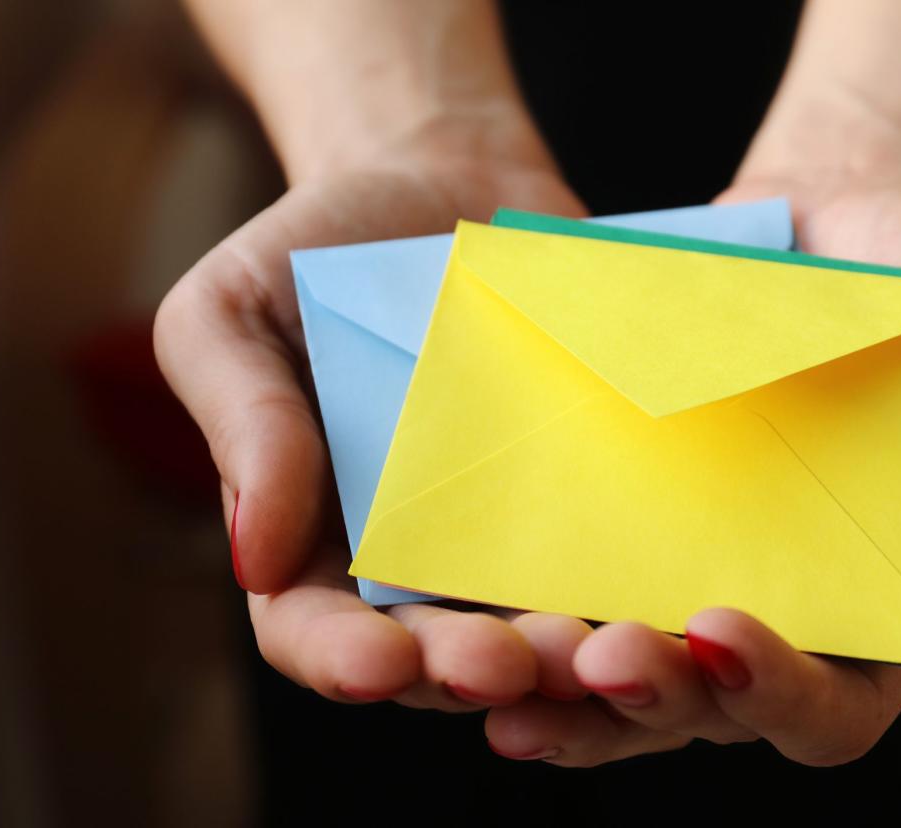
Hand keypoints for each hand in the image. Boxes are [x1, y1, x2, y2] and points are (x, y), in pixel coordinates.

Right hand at [154, 157, 601, 709]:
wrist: (439, 181)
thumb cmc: (313, 250)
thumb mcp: (233, 313)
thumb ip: (242, 425)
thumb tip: (255, 557)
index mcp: (313, 537)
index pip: (312, 631)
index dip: (340, 660)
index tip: (377, 662)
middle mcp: (415, 559)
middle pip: (436, 654)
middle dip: (467, 669)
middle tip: (506, 663)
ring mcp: (509, 533)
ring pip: (536, 628)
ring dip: (563, 658)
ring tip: (592, 648)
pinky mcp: (587, 494)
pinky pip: (615, 555)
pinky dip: (637, 589)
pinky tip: (666, 595)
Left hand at [482, 183, 900, 765]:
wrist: (852, 213)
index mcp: (877, 618)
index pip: (830, 708)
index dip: (778, 692)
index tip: (722, 625)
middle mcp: (773, 612)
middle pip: (703, 709)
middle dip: (647, 697)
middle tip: (599, 654)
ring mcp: (686, 566)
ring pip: (616, 671)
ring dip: (561, 688)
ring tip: (499, 671)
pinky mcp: (620, 514)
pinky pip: (563, 584)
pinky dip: (519, 613)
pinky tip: (461, 610)